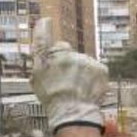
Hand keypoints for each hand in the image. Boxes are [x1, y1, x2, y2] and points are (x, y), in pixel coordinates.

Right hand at [30, 17, 108, 133]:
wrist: (73, 112)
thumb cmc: (52, 98)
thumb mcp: (37, 78)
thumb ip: (39, 55)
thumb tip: (45, 28)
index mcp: (48, 56)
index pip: (46, 38)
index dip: (46, 33)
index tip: (47, 24)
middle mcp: (66, 54)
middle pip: (67, 52)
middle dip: (67, 62)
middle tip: (65, 80)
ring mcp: (84, 60)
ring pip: (83, 61)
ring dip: (81, 71)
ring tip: (77, 88)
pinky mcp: (100, 68)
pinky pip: (96, 69)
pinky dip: (93, 77)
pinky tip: (87, 89)